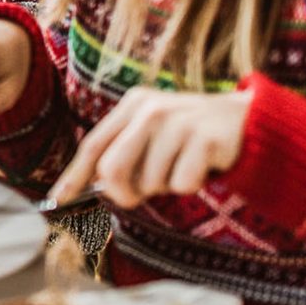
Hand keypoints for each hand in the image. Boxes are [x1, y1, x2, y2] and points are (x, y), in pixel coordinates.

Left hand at [48, 86, 252, 208]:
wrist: (248, 122)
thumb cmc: (192, 136)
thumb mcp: (154, 133)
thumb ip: (125, 152)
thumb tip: (95, 186)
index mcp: (132, 105)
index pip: (93, 145)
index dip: (73, 176)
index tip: (57, 200)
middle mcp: (150, 110)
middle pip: (113, 169)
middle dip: (122, 193)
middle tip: (138, 196)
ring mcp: (178, 122)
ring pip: (150, 182)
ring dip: (165, 186)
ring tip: (183, 166)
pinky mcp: (204, 138)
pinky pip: (182, 184)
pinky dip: (191, 185)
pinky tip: (204, 166)